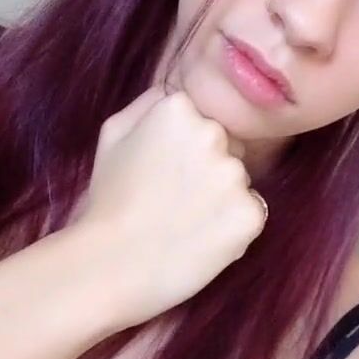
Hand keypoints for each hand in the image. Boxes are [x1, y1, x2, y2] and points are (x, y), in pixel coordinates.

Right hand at [76, 87, 266, 328]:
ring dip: (222, 199)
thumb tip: (176, 92)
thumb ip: (149, 103)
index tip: (165, 171)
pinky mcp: (250, 213)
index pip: (204, 120)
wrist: (110, 267)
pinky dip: (233, 228)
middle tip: (175, 199)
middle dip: (209, 168)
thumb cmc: (107, 201)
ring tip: (185, 223)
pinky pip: (251, 213)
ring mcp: (234, 174)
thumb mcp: (113, 133)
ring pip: (238, 181)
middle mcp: (213, 133)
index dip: (186, 148)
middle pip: (227, 146)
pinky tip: (202, 239)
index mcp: (180, 108)